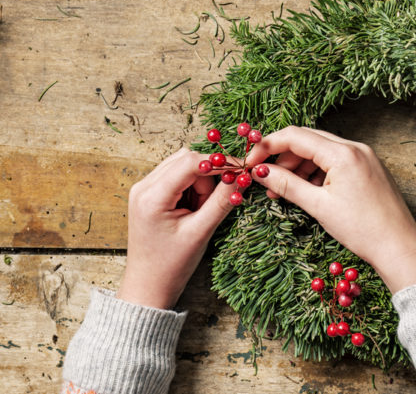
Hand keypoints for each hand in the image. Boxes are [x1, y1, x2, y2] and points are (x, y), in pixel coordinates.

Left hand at [118, 148, 236, 308]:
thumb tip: (243, 177)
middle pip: (186, 160)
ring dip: (200, 182)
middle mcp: (143, 186)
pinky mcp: (149, 194)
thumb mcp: (201, 231)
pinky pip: (177, 177)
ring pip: (183, 166)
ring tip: (201, 210)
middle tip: (214, 203)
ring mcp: (144, 189)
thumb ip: (222, 201)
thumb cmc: (172, 264)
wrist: (149, 284)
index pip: (190, 162)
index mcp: (152, 196)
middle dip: (208, 176)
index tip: (241, 171)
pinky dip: (192, 187)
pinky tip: (193, 209)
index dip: (219, 163)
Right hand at [245, 126, 415, 291]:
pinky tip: (306, 191)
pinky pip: (336, 162)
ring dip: (299, 167)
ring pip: (322, 151)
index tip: (251, 163)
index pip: (295, 136)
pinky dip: (317, 173)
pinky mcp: (369, 168)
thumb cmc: (362, 229)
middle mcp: (356, 148)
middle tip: (265, 179)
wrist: (399, 247)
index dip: (267, 146)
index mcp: (343, 153)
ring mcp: (365, 157)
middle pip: (308, 140)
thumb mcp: (319, 206)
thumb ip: (287, 185)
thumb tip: (260, 172)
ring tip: (283, 192)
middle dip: (282, 157)